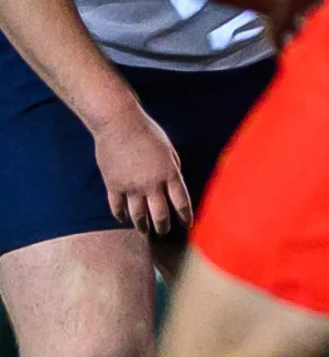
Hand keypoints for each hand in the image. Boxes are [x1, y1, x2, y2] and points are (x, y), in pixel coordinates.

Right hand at [92, 105, 188, 235]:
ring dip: (142, 226)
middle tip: (164, 233)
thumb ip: (172, 170)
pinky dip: (120, 215)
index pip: (182, 203)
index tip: (188, 225)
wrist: (119, 124)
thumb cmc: (148, 133)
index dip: (186, 217)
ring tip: (145, 231)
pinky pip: (117, 207)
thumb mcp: (169, 150)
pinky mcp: (113, 185)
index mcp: (170, 174)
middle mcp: (152, 184)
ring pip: (137, 215)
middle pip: (160, 214)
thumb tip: (173, 186)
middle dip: (163, 227)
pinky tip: (123, 219)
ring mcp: (131, 186)